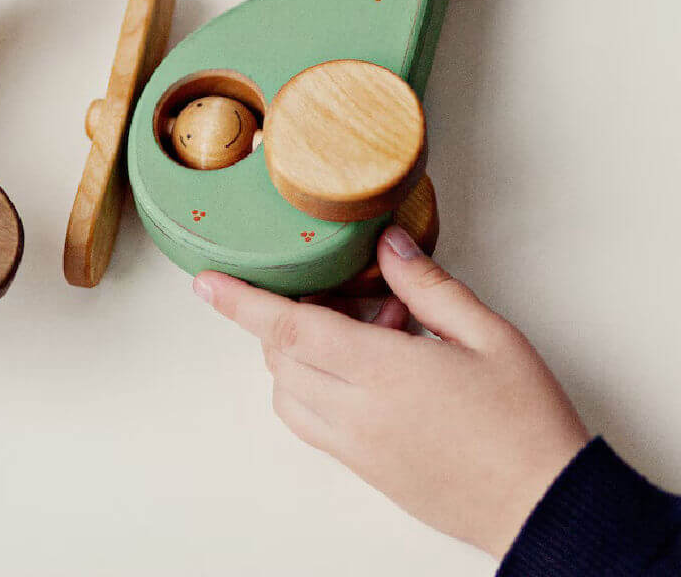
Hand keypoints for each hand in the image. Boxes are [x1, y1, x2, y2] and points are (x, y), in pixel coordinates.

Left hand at [193, 226, 590, 558]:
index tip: (205, 283)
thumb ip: (428, 286)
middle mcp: (358, 414)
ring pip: (288, 395)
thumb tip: (386, 245)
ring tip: (368, 337)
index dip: (241, 303)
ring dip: (298, 357)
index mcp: (384, 373)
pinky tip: (369, 374)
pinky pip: (311, 425)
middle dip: (289, 318)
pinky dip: (313, 391)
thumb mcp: (489, 336)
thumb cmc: (526, 423)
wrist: (549, 509)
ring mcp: (357, 449)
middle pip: (280, 358)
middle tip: (353, 299)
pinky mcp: (366, 472)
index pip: (289, 330)